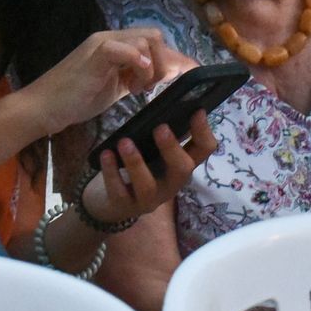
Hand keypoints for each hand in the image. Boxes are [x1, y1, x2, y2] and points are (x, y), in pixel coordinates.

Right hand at [21, 28, 193, 136]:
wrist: (43, 107)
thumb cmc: (75, 101)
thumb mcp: (113, 88)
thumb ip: (135, 78)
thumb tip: (160, 76)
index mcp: (116, 46)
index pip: (153, 42)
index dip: (175, 56)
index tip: (192, 72)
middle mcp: (111, 39)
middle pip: (154, 35)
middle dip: (166, 61)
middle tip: (154, 87)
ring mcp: (103, 44)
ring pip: (146, 39)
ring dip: (152, 67)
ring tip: (138, 90)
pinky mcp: (96, 53)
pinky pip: (127, 48)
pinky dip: (140, 63)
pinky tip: (135, 85)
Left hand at [80, 109, 216, 225]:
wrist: (113, 203)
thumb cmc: (139, 168)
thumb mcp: (155, 152)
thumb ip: (163, 134)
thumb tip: (169, 104)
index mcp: (180, 165)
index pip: (204, 150)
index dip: (204, 131)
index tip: (197, 111)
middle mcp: (170, 184)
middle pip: (182, 170)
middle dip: (172, 148)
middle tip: (160, 128)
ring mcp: (149, 199)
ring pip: (148, 185)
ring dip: (136, 162)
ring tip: (124, 142)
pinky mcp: (125, 206)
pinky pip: (119, 191)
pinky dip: (111, 172)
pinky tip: (106, 154)